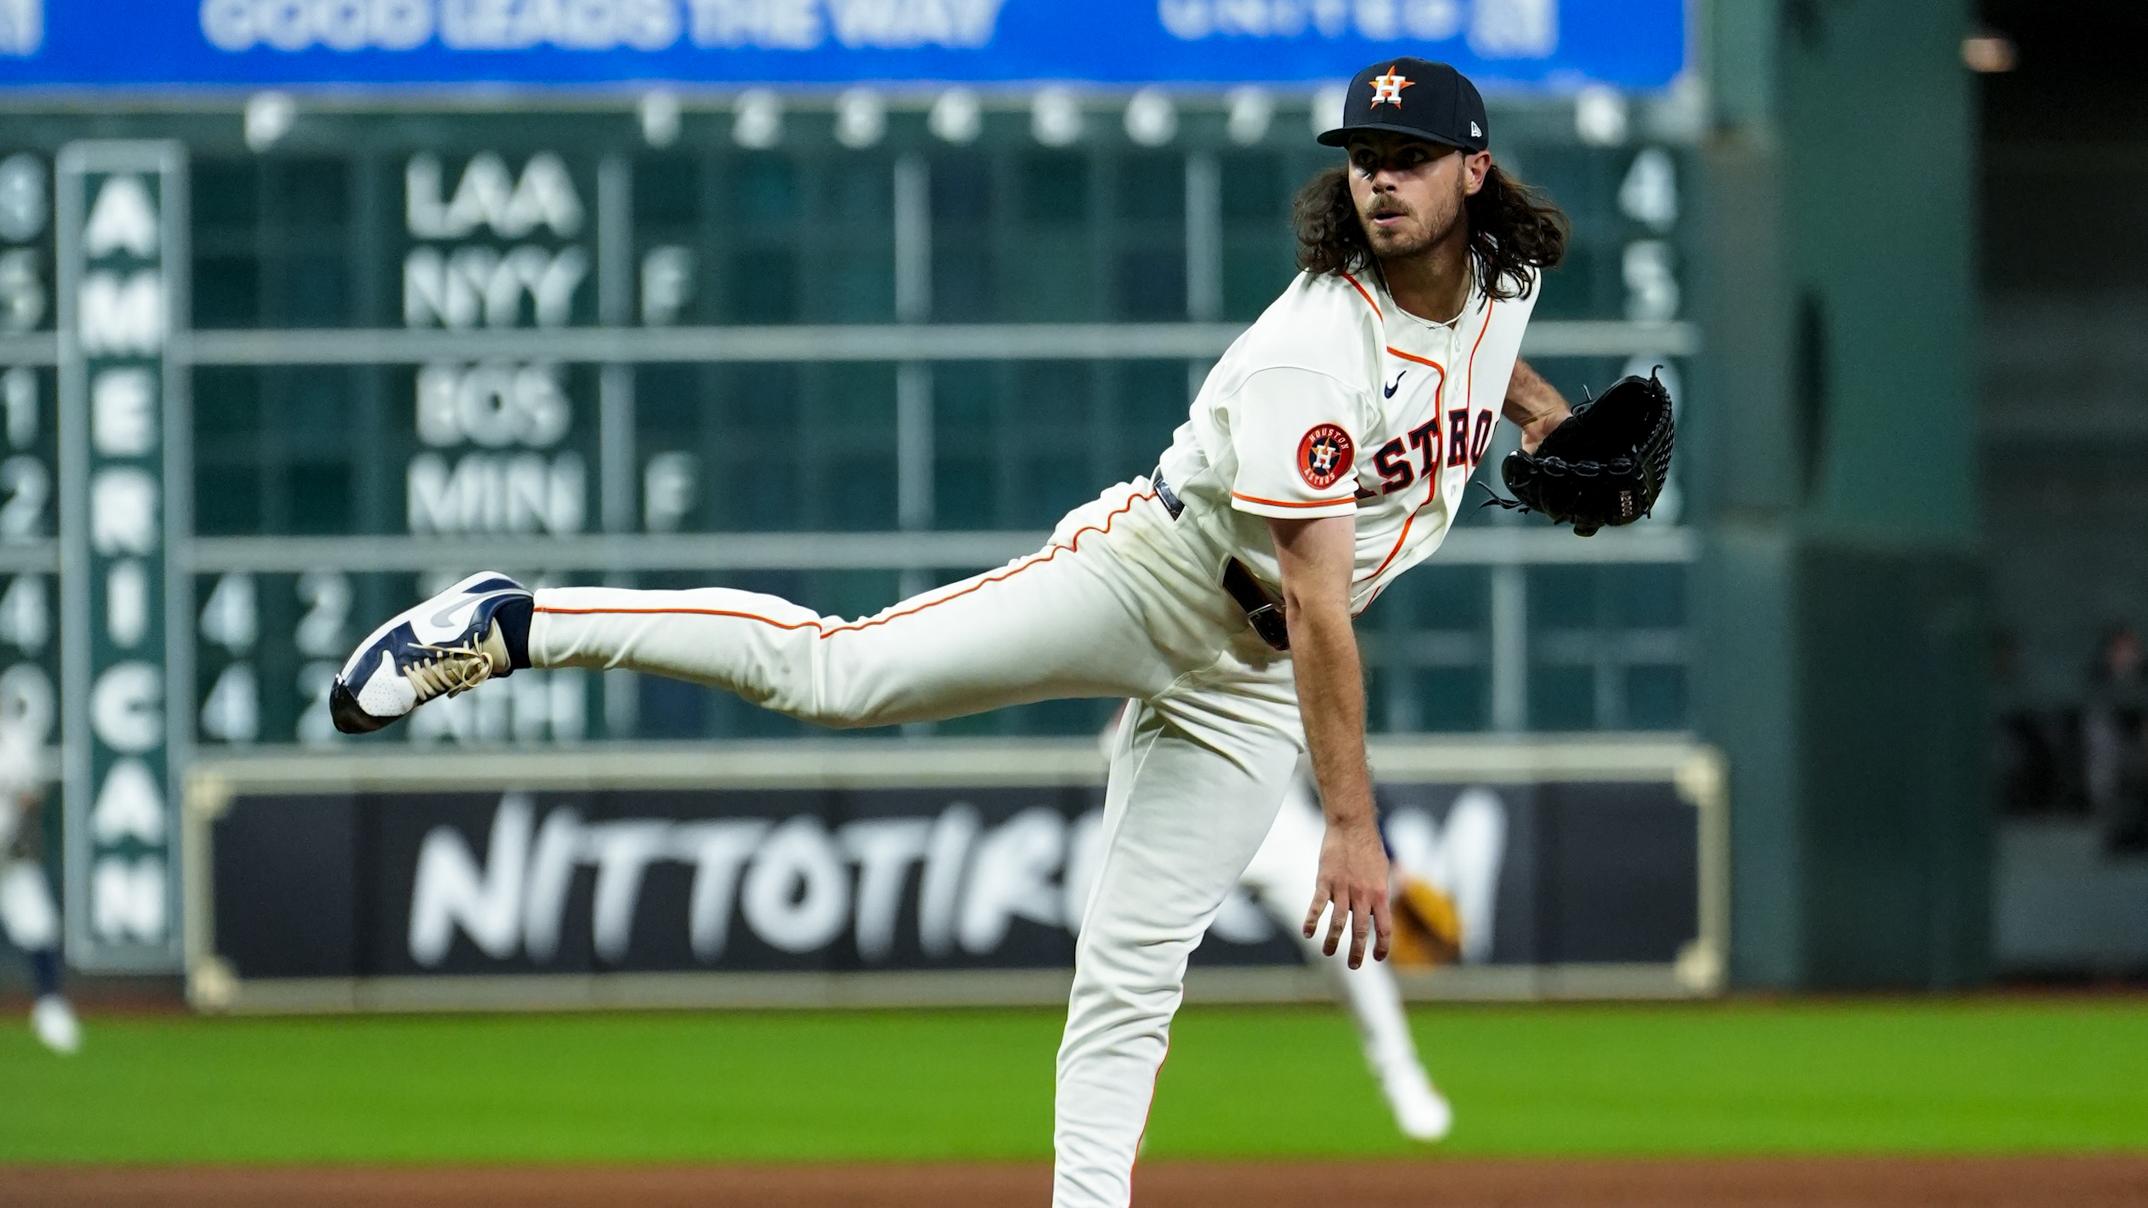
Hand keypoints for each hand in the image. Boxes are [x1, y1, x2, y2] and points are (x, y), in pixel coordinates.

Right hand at [1302, 816, 1391, 968]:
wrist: (1352, 826)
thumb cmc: (1369, 848)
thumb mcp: (1384, 871)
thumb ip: (1380, 893)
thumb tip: (1378, 910)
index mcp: (1380, 894)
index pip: (1384, 927)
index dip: (1382, 945)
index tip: (1378, 958)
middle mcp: (1363, 895)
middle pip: (1360, 930)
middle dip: (1356, 952)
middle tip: (1353, 966)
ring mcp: (1343, 888)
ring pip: (1338, 922)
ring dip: (1333, 941)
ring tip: (1328, 953)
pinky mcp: (1325, 880)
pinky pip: (1317, 905)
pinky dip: (1312, 920)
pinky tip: (1307, 932)